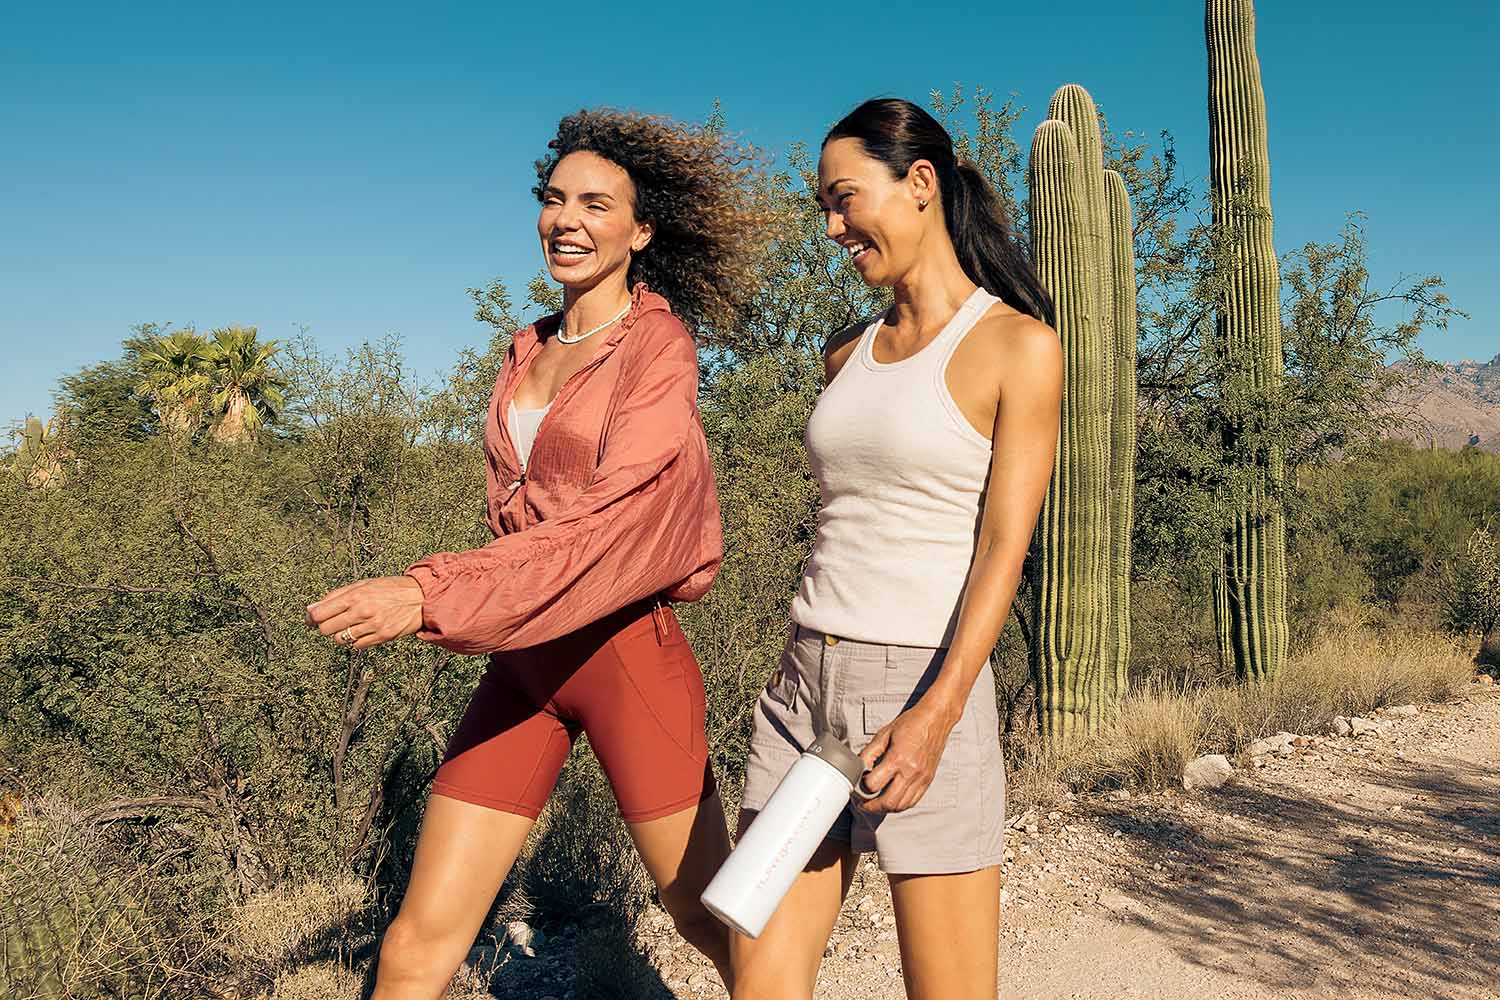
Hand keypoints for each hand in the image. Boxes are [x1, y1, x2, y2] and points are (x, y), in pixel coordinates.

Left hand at [306, 575, 424, 650]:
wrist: (420, 597)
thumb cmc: (391, 588)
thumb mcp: (363, 584)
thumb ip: (336, 595)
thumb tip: (311, 608)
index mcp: (355, 595)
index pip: (319, 613)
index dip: (311, 618)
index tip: (310, 619)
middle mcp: (362, 611)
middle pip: (326, 629)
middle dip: (325, 626)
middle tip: (332, 622)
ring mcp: (372, 626)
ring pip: (340, 639)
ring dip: (341, 634)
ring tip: (350, 626)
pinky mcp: (382, 637)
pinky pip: (356, 646)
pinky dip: (356, 640)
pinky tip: (363, 630)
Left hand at [856, 698, 958, 813]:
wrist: (935, 719)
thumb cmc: (911, 724)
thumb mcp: (883, 734)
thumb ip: (869, 753)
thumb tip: (858, 768)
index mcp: (898, 759)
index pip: (873, 784)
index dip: (862, 787)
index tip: (857, 784)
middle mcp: (911, 772)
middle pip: (888, 802)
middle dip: (871, 807)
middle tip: (862, 803)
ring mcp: (921, 778)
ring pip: (901, 806)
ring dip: (885, 808)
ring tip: (875, 804)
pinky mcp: (928, 780)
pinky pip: (913, 801)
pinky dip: (900, 805)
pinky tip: (892, 800)